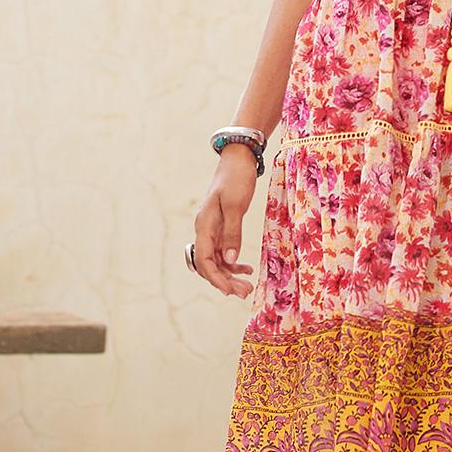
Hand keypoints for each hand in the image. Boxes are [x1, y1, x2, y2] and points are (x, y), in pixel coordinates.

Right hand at [189, 151, 260, 296]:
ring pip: (217, 260)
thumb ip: (232, 233)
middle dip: (224, 281)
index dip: (216, 278)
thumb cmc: (236, 179)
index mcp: (204, 225)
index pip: (204, 260)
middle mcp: (205, 230)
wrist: (238, 159)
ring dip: (230, 275)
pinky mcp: (222, 226)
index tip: (230, 291)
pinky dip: (234, 263)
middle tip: (244, 293)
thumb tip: (231, 261)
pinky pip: (224, 251)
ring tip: (247, 286)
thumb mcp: (236, 206)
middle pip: (209, 264)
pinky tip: (247, 269)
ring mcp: (213, 229)